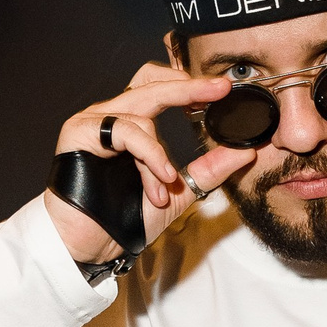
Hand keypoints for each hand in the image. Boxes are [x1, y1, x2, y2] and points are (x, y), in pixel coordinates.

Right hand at [45, 62, 257, 265]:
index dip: (189, 85)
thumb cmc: (123, 220)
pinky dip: (148, 154)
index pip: (160, 87)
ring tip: (166, 185)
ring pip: (142, 111)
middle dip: (188, 86)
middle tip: (220, 89)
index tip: (223, 89)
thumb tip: (246, 152)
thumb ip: (209, 170)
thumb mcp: (178, 193)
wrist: (90, 245)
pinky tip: (159, 178)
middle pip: (151, 82)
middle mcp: (113, 117)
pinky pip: (125, 129)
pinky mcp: (80, 131)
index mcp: (132, 125)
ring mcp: (95, 122)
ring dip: (161, 153)